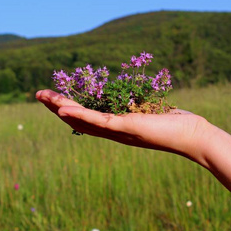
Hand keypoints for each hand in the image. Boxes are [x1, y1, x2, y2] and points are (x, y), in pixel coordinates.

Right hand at [36, 89, 215, 162]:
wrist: (192, 136)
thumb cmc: (173, 123)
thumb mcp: (148, 111)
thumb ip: (135, 106)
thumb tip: (130, 95)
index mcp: (115, 128)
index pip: (84, 119)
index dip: (67, 108)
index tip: (54, 97)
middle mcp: (112, 132)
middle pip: (77, 120)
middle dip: (56, 107)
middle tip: (38, 94)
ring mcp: (117, 131)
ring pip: (82, 120)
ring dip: (60, 108)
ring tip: (42, 97)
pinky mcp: (126, 127)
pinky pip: (98, 121)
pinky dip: (79, 114)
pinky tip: (63, 108)